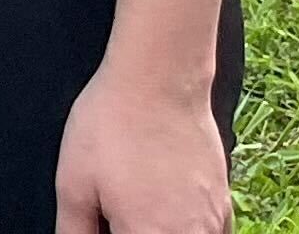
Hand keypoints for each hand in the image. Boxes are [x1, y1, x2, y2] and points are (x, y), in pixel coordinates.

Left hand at [53, 60, 230, 233]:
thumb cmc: (113, 125)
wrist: (159, 80)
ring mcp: (214, 224)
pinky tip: (160, 202)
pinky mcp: (225, 204)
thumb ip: (75, 230)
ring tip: (133, 201)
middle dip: (130, 229)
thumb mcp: (73, 183)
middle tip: (113, 210)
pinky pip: (207, 232)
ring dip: (156, 227)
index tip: (103, 222)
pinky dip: (184, 226)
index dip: (110, 233)